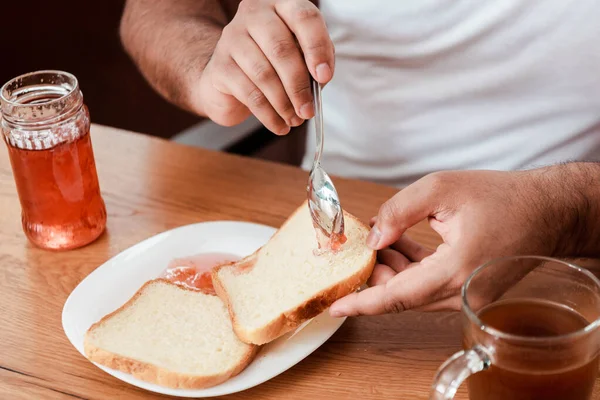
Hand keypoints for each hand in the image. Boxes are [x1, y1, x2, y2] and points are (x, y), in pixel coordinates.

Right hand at [194, 0, 333, 134]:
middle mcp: (254, 14)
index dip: (317, 48)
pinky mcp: (220, 66)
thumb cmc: (272, 63)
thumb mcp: (301, 55)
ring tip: (295, 120)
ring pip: (264, 74)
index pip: (304, 17)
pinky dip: (268, 115)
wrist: (228, 78)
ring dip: (284, 104)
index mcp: (281, 4)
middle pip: (282, 49)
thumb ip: (316, 60)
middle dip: (299, 86)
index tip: (324, 76)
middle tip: (308, 111)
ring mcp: (232, 38)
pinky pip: (250, 94)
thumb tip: (320, 78)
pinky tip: (279, 125)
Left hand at [329, 169, 568, 316]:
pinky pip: (430, 286)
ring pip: (414, 292)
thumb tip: (373, 237)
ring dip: (391, 270)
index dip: (362, 303)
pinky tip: (397, 244)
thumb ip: (399, 211)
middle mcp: (462, 293)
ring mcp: (468, 296)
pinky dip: (410, 269)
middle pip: (402, 296)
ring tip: (376, 240)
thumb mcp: (442, 189)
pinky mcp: (470, 291)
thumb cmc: (502, 197)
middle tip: (355, 250)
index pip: (397, 297)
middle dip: (373, 275)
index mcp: (456, 271)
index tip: (336, 306)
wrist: (548, 211)